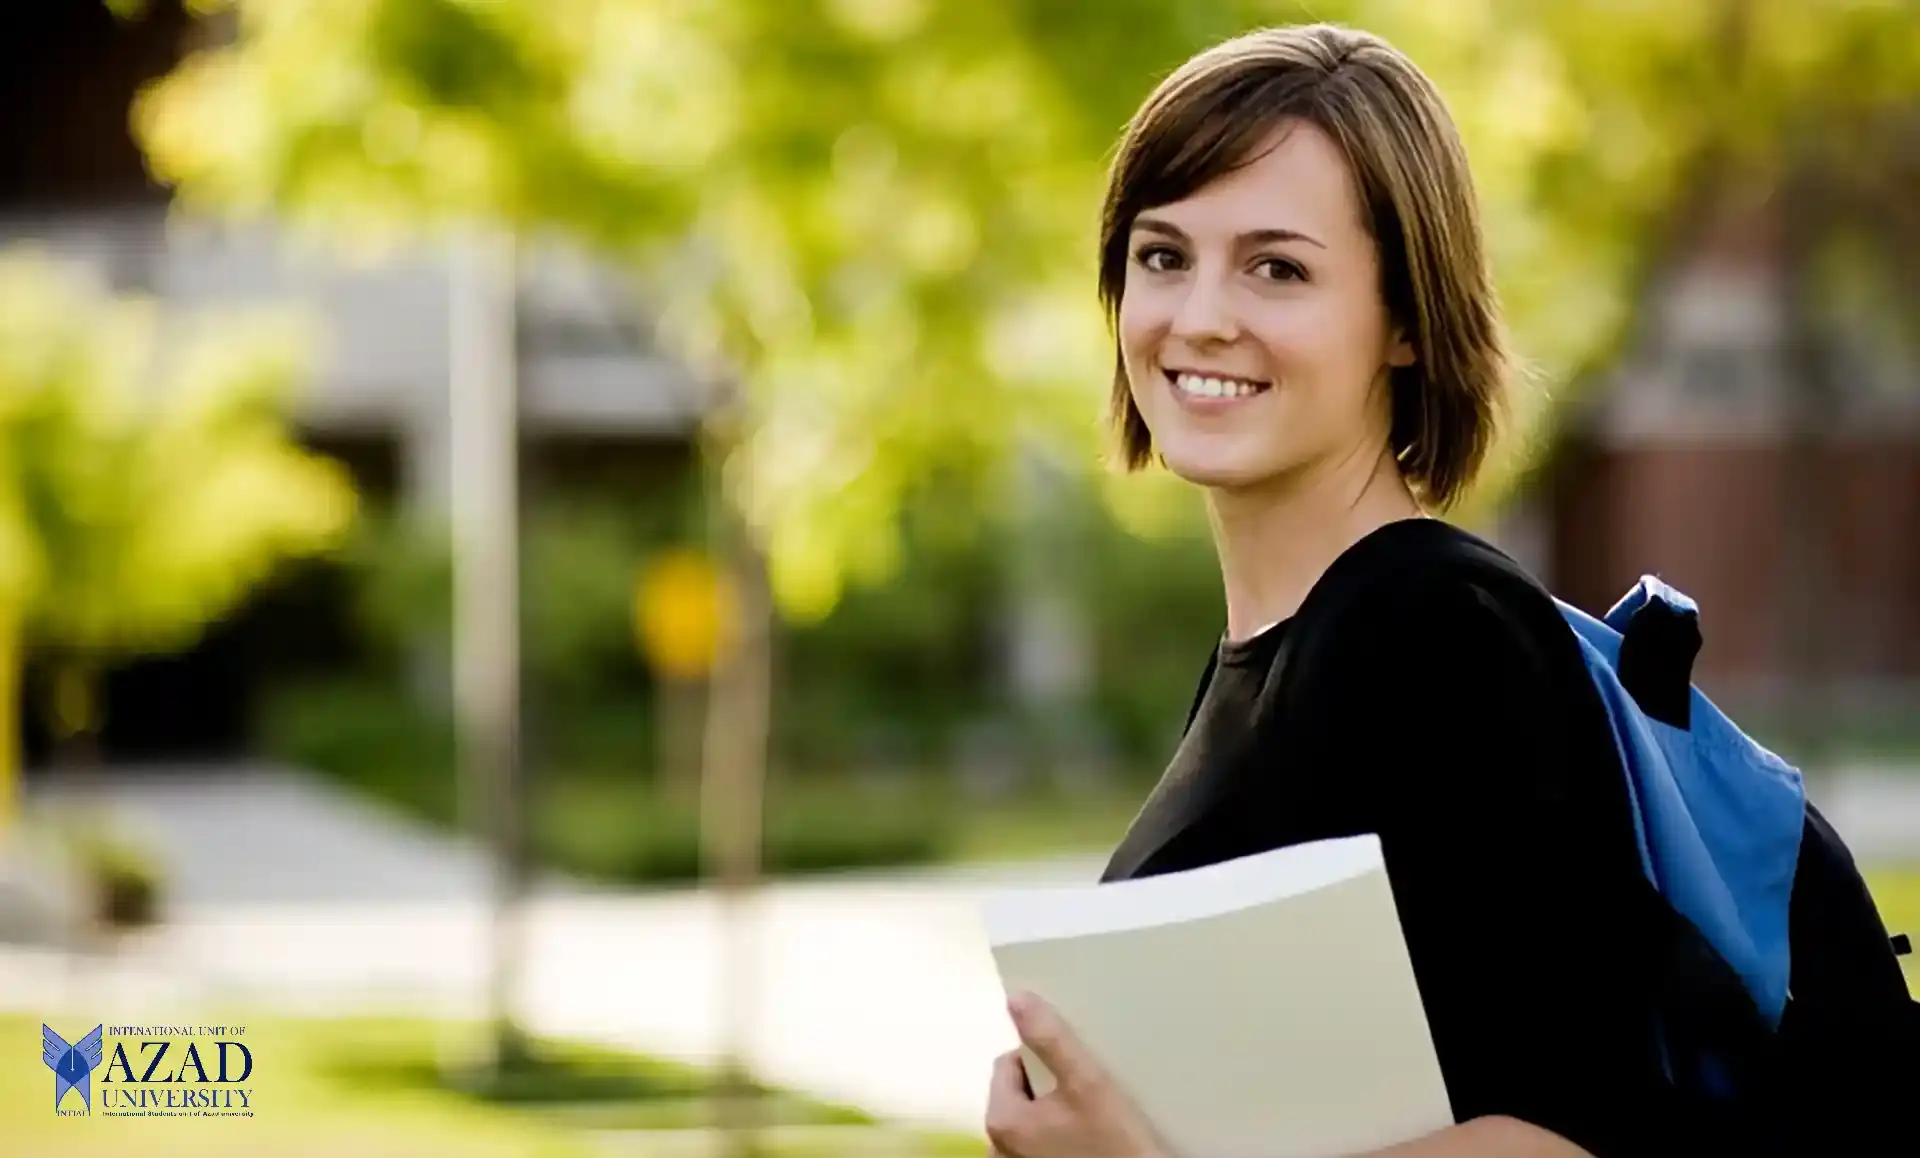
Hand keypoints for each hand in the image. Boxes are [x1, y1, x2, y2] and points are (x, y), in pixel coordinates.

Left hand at [984, 991, 1171, 1157]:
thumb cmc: (1114, 1145)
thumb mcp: (1088, 1085)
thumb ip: (1051, 1041)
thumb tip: (1016, 999)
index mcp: (1002, 1120)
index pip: (1009, 1063)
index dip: (1041, 1058)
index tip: (1074, 1068)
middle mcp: (998, 1148)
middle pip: (1019, 1093)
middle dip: (1048, 1086)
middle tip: (1086, 1092)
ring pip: (1031, 1119)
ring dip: (1054, 1112)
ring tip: (1091, 1117)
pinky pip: (1040, 1144)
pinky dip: (1058, 1137)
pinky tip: (1089, 1139)